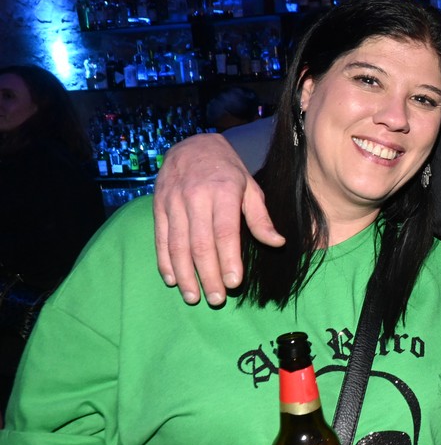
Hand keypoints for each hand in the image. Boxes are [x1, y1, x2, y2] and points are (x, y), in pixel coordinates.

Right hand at [154, 133, 282, 305]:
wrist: (191, 145)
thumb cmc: (227, 170)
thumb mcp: (250, 187)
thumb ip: (260, 217)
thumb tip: (277, 243)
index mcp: (223, 192)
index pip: (225, 232)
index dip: (228, 259)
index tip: (233, 283)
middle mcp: (195, 198)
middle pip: (200, 244)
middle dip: (207, 275)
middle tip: (215, 299)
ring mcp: (173, 203)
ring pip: (177, 245)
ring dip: (184, 275)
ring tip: (194, 297)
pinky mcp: (158, 207)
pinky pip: (160, 239)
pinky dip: (165, 262)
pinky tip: (173, 280)